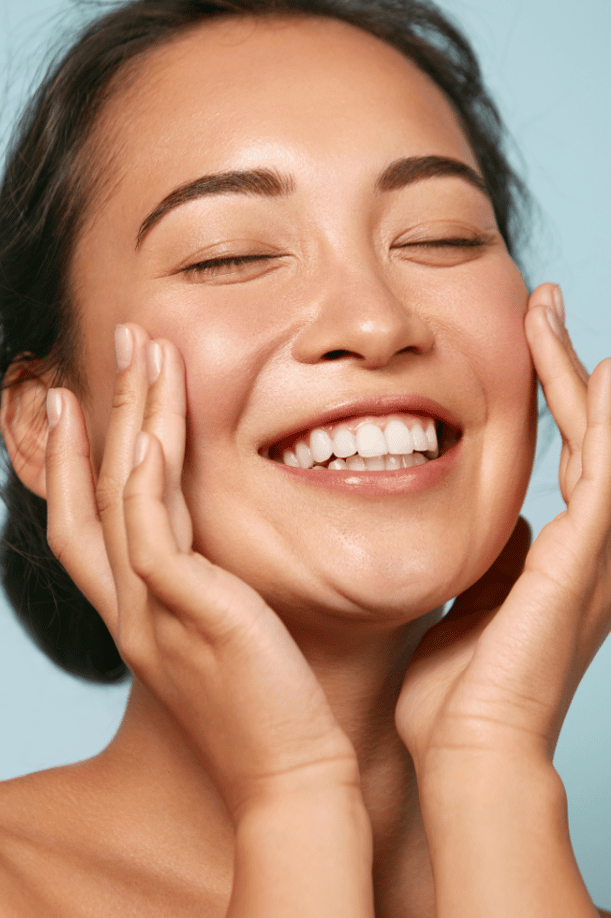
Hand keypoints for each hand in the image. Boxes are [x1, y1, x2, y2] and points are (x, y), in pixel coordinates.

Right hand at [43, 324, 355, 816]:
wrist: (293, 778)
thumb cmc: (276, 708)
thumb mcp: (232, 634)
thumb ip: (220, 584)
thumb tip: (242, 538)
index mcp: (139, 612)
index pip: (86, 525)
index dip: (74, 462)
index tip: (79, 402)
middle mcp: (129, 608)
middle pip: (95, 492)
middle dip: (104, 412)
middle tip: (119, 344)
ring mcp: (148, 611)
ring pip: (122, 494)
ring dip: (130, 416)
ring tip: (142, 349)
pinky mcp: (184, 612)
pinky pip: (150, 528)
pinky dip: (144, 473)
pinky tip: (152, 426)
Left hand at [396, 282, 610, 774]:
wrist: (470, 752)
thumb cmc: (459, 694)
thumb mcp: (471, 609)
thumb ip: (490, 568)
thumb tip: (502, 528)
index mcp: (555, 557)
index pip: (560, 458)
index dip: (547, 401)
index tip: (522, 348)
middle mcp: (585, 547)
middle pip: (585, 433)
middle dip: (564, 366)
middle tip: (542, 303)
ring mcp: (592, 551)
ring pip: (597, 436)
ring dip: (573, 370)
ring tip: (548, 308)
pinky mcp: (585, 557)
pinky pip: (603, 469)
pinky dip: (602, 415)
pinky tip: (599, 365)